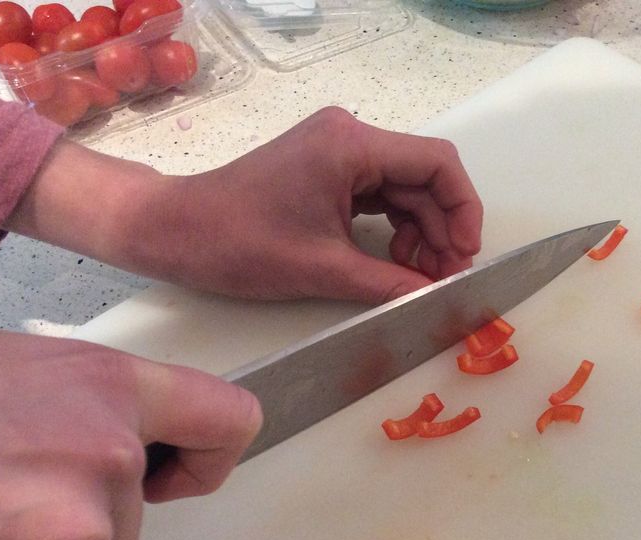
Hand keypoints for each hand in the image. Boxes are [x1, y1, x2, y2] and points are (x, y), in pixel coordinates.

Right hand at [0, 329, 260, 539]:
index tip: (180, 475)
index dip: (208, 456)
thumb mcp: (10, 369)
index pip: (225, 419)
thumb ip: (82, 404)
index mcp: (105, 388)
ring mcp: (69, 532)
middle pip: (131, 520)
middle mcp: (105, 456)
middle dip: (77, 518)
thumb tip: (118, 433)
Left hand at [8, 107, 482, 303]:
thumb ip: (388, 284)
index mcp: (351, 145)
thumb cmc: (237, 243)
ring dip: (420, 233)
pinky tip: (397, 263)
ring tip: (419, 278)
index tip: (464, 256)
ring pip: (404, 189)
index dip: (463, 210)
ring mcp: (337, 152)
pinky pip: (379, 196)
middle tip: (444, 280)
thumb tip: (436, 300)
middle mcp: (349, 137)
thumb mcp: (322, 269)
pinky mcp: (326, 171)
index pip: (437, 164)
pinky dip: (395, 229)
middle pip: (424, 178)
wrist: (175, 231)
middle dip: (441, 230)